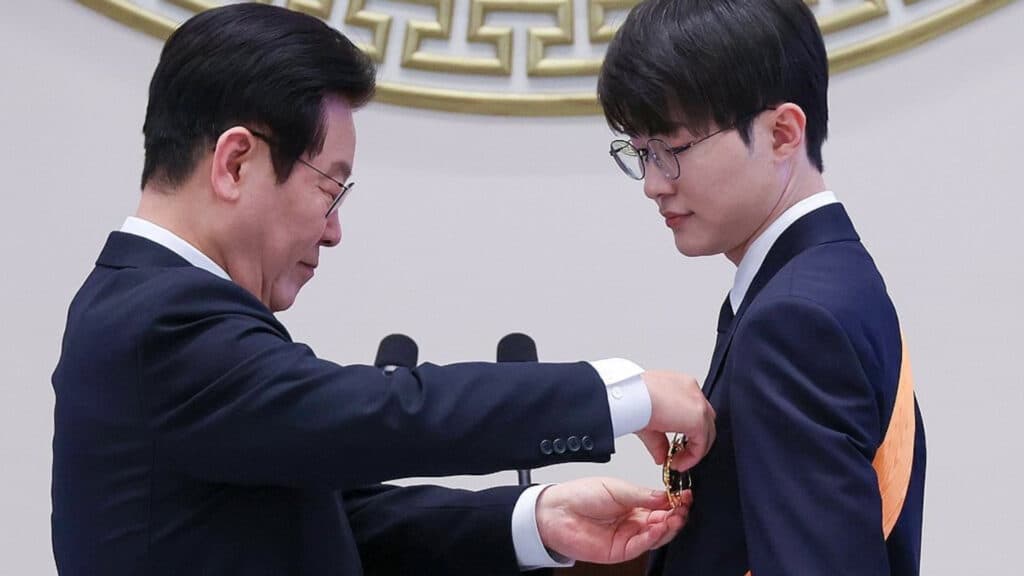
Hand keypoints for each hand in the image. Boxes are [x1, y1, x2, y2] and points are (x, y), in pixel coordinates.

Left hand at [535, 477, 691, 563]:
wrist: (556, 512)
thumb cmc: (580, 496)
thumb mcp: (616, 488)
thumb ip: (643, 495)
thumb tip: (666, 495)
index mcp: (634, 503)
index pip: (661, 505)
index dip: (674, 501)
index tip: (685, 494)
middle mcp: (634, 521)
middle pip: (664, 521)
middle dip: (677, 514)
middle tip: (683, 506)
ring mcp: (628, 536)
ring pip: (657, 536)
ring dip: (669, 526)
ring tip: (676, 516)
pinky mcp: (621, 551)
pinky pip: (643, 546)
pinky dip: (654, 537)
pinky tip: (659, 528)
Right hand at [638, 370, 715, 470]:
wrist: (628, 395)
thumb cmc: (631, 398)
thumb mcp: (648, 421)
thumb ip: (660, 441)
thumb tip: (661, 457)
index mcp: (681, 386)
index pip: (694, 411)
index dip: (688, 432)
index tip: (677, 447)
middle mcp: (692, 391)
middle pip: (706, 421)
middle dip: (695, 441)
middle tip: (679, 456)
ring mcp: (697, 404)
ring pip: (708, 432)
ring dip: (695, 450)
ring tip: (678, 462)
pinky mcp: (697, 418)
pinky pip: (702, 443)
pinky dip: (693, 456)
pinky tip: (678, 463)